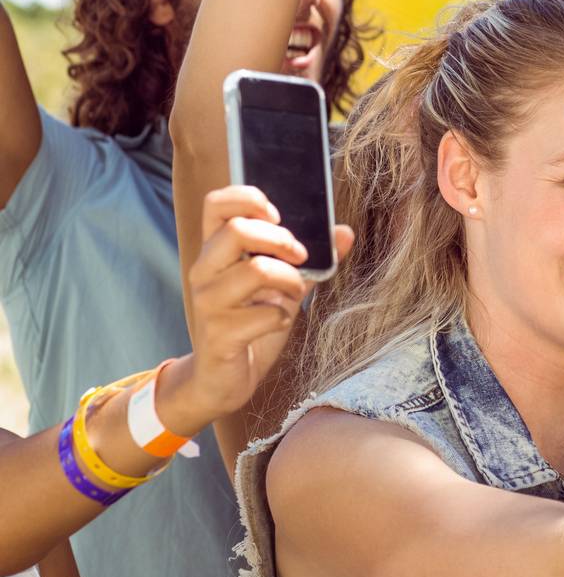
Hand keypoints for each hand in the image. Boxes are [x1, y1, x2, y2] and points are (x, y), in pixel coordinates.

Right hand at [173, 186, 352, 424]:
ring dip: (290, 281)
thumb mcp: (283, 285)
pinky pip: (265, 314)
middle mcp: (204, 271)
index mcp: (215, 250)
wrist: (222, 378)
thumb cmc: (252, 322)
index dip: (248, 199)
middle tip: (301, 258)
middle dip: (282, 240)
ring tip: (293, 295)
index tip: (278, 216)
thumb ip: (311, 260)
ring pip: (257, 270)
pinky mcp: (218, 334)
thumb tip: (345, 233)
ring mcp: (207, 302)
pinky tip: (277, 324)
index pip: (216, 203)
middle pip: (237, 230)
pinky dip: (284, 318)